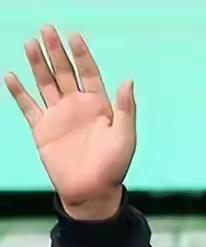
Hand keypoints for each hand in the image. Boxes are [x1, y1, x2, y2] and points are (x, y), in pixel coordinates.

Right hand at [5, 26, 134, 220]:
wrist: (92, 191)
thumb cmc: (114, 167)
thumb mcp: (125, 137)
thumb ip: (126, 109)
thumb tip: (128, 80)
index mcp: (99, 106)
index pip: (89, 73)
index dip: (82, 55)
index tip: (74, 37)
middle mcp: (77, 107)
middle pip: (64, 72)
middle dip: (56, 51)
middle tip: (47, 29)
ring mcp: (58, 116)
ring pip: (45, 83)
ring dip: (38, 64)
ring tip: (31, 43)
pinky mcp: (42, 129)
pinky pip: (28, 106)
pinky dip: (19, 92)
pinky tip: (11, 76)